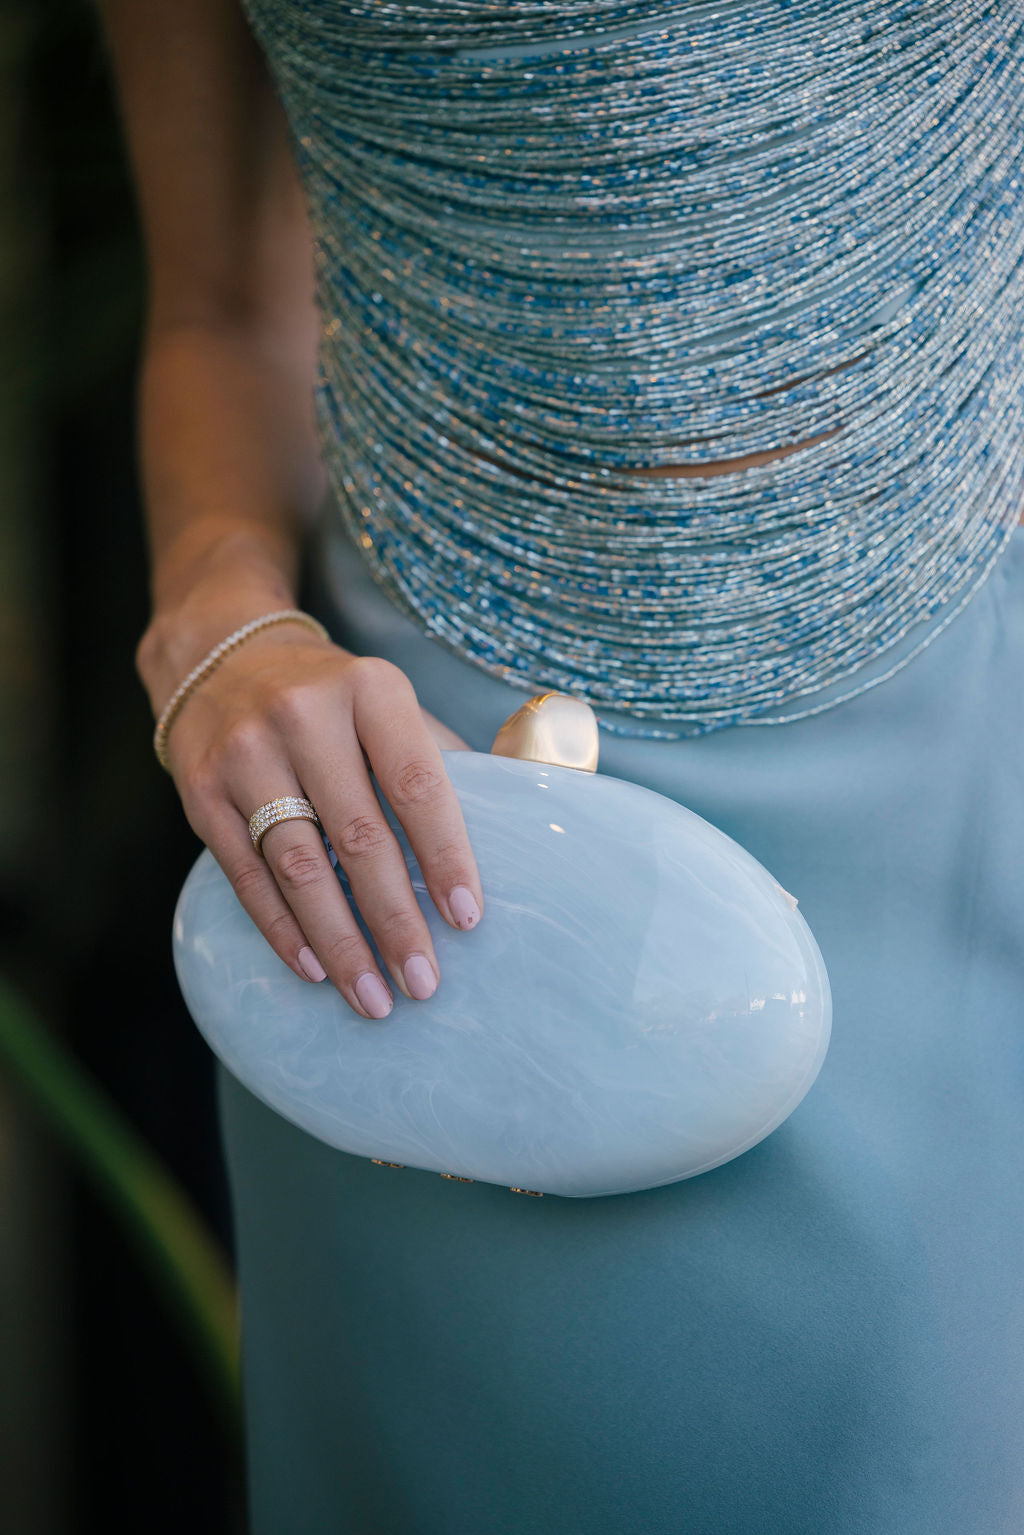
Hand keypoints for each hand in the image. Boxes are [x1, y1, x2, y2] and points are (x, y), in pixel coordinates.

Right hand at [156, 622, 484, 1018]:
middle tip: (423, 982)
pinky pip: (247, 875)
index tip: (467, 919)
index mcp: (370, 690)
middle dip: (394, 920)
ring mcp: (245, 755)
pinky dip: (283, 929)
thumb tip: (513, 827)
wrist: (221, 658)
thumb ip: (442, 758)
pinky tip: (316, 968)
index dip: (445, 855)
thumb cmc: (334, 698)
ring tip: (373, 997)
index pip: (417, 784)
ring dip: (340, 942)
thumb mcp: (390, 702)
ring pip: (298, 866)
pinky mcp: (202, 793)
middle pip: (358, 836)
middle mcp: (303, 717)